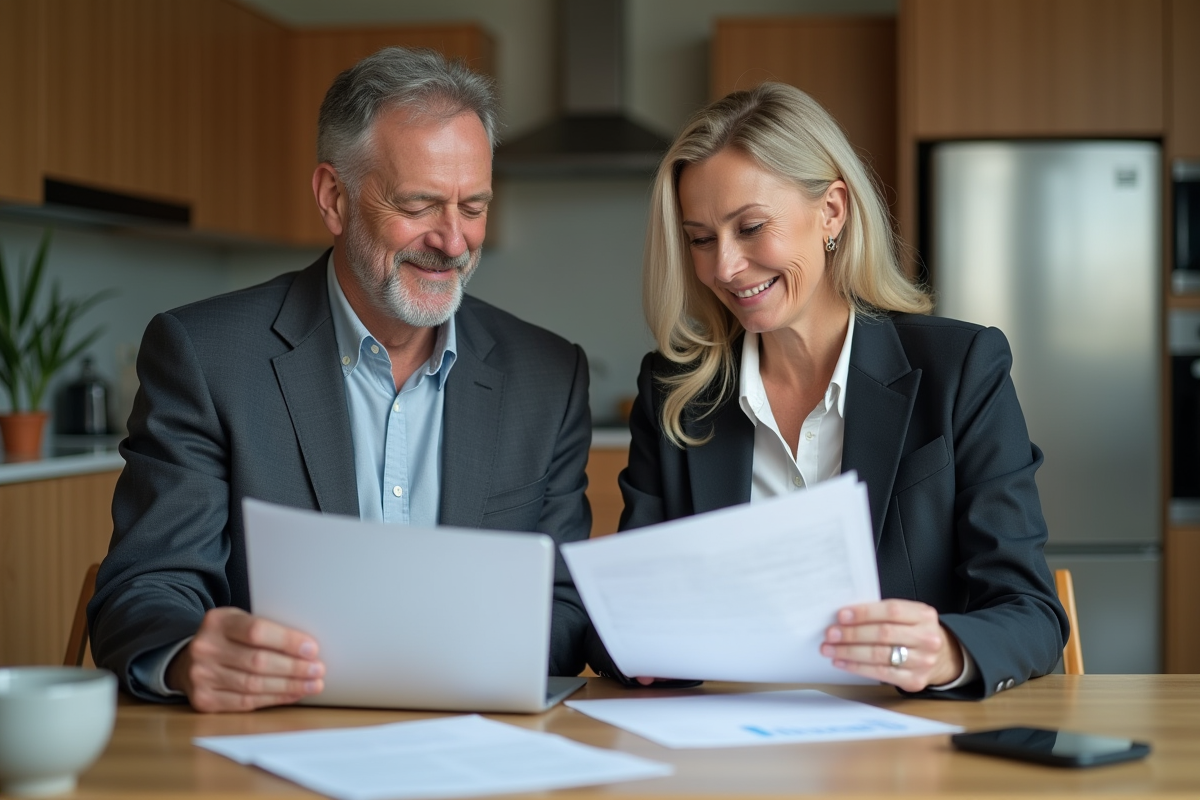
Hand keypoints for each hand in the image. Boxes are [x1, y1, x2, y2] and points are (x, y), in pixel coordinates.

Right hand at [166, 607, 324, 712]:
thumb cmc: (227, 638)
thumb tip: (308, 646)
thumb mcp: (239, 621)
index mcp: (217, 621)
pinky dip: (274, 699)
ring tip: (312, 684)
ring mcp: (201, 676)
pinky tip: (292, 694)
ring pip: (253, 685)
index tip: (312, 649)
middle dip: (293, 668)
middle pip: (258, 662)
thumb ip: (266, 629)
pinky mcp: (204, 700)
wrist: (188, 659)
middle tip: (318, 670)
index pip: (257, 631)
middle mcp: (205, 648)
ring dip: (288, 686)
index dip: (287, 641)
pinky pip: (245, 703)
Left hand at [820, 599, 962, 691]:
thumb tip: (845, 617)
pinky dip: (857, 668)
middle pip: (883, 634)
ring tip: (830, 649)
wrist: (943, 657)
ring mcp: (923, 661)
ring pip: (879, 655)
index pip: (891, 611)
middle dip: (852, 634)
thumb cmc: (915, 632)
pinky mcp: (915, 680)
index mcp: (924, 614)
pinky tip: (842, 663)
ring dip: (849, 652)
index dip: (864, 613)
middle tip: (830, 634)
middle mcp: (927, 638)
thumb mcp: (908, 615)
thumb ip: (882, 614)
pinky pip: (881, 673)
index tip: (841, 616)